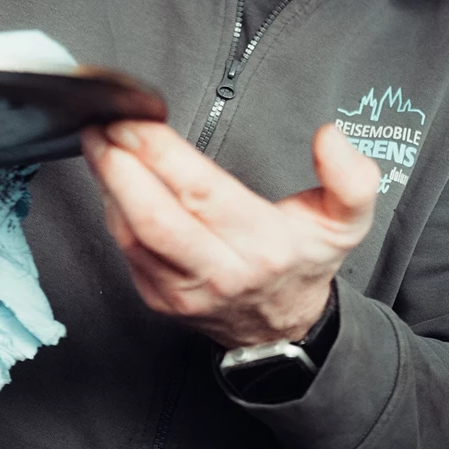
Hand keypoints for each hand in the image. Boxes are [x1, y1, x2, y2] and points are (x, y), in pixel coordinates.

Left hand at [80, 119, 378, 347]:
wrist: (282, 327)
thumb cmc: (305, 260)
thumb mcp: (348, 222)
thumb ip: (351, 178)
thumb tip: (329, 137)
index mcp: (264, 247)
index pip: (202, 194)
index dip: (162, 155)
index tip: (136, 120)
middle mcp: (221, 273)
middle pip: (154, 218)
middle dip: (119, 167)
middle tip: (102, 125)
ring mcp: (184, 292)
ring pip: (132, 236)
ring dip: (108, 184)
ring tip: (97, 142)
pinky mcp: (159, 299)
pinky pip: (126, 251)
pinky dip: (113, 209)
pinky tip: (111, 177)